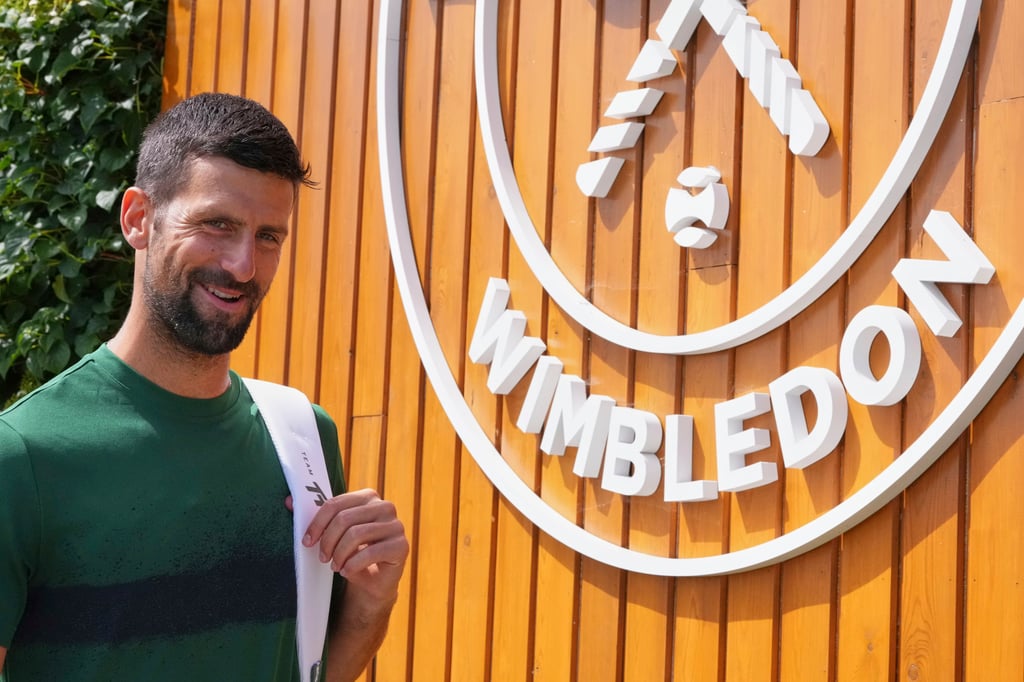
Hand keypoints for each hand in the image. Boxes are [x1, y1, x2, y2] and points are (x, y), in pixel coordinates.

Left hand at [298, 489, 408, 605]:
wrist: (374, 580)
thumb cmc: (351, 552)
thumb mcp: (334, 534)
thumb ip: (316, 517)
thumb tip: (288, 501)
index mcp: (369, 497)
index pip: (336, 503)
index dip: (318, 523)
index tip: (307, 541)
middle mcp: (385, 507)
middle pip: (345, 518)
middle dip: (328, 541)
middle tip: (322, 557)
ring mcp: (396, 526)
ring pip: (356, 535)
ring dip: (339, 555)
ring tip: (335, 566)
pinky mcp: (401, 546)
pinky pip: (371, 553)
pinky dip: (353, 565)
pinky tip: (348, 571)